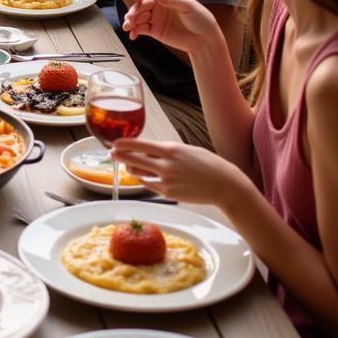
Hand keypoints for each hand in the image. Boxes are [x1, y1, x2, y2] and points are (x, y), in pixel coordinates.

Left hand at [112, 138, 247, 205]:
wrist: (225, 185)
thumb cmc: (207, 164)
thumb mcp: (185, 150)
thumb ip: (166, 150)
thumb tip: (147, 150)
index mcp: (170, 149)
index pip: (139, 144)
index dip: (124, 144)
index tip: (114, 143)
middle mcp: (166, 164)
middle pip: (133, 159)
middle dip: (120, 156)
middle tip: (112, 153)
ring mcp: (166, 180)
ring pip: (138, 173)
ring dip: (131, 169)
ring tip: (129, 165)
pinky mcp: (168, 193)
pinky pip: (149, 185)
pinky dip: (145, 180)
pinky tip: (144, 177)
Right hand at [122, 0, 223, 56]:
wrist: (204, 39)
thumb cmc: (200, 19)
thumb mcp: (189, 6)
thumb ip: (172, 0)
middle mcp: (158, 4)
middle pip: (141, 4)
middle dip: (134, 10)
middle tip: (131, 17)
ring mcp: (155, 17)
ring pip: (138, 16)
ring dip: (131, 20)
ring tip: (128, 27)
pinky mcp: (154, 29)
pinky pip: (140, 28)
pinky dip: (134, 31)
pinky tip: (132, 35)